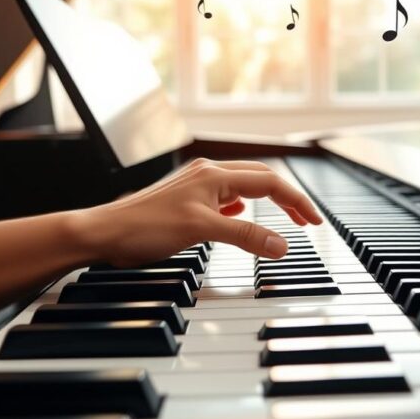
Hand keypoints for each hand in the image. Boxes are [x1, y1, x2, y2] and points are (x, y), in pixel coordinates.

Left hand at [74, 159, 322, 267]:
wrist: (104, 233)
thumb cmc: (144, 227)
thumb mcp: (202, 231)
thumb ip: (245, 236)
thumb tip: (281, 245)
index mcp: (215, 174)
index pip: (270, 182)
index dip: (296, 202)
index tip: (314, 222)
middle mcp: (207, 173)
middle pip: (261, 179)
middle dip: (287, 199)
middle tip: (307, 222)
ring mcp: (195, 185)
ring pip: (244, 186)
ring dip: (267, 201)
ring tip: (284, 219)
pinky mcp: (186, 199)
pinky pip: (225, 197)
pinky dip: (243, 206)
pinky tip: (241, 216)